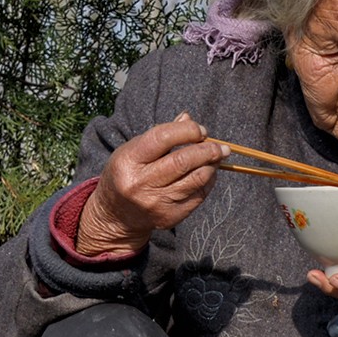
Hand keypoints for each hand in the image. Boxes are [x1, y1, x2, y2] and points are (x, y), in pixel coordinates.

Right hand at [77, 114, 225, 255]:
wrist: (116, 215)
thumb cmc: (129, 173)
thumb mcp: (134, 150)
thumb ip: (161, 134)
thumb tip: (189, 119)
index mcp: (128, 161)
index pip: (161, 138)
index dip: (187, 131)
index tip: (201, 131)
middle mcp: (140, 183)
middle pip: (182, 161)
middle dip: (208, 151)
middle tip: (221, 147)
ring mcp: (155, 203)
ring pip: (196, 180)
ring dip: (212, 166)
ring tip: (217, 158)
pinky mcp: (169, 217)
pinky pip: (198, 196)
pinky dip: (208, 182)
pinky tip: (208, 174)